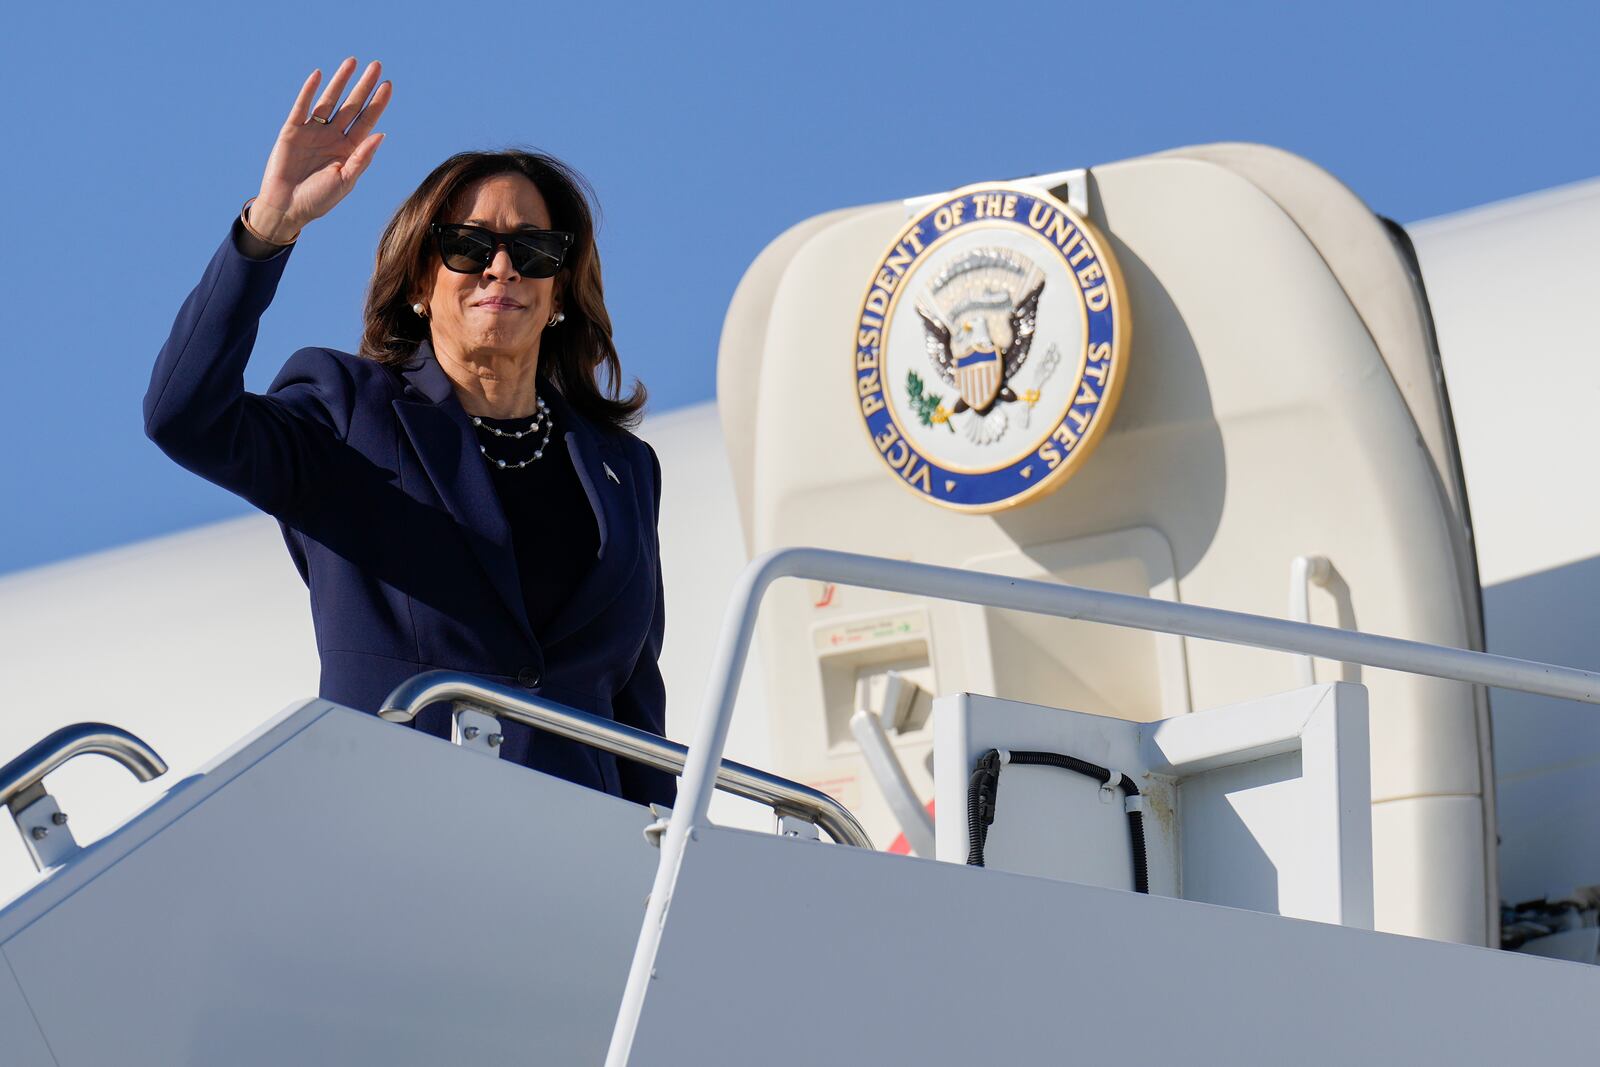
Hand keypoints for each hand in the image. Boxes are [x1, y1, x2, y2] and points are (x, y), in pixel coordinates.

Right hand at [250, 57, 391, 241]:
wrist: (287, 207)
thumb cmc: (319, 199)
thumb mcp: (345, 180)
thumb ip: (361, 158)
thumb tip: (380, 135)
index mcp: (349, 149)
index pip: (367, 120)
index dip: (378, 103)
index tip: (388, 84)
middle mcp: (333, 137)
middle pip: (352, 105)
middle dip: (364, 86)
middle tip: (376, 65)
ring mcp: (313, 131)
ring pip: (329, 101)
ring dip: (340, 81)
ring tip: (352, 62)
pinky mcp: (292, 130)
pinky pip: (302, 106)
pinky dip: (309, 91)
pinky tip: (319, 75)